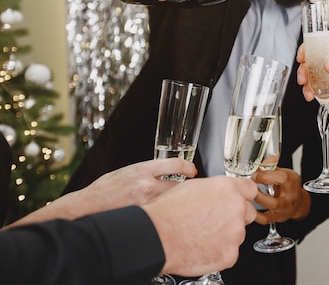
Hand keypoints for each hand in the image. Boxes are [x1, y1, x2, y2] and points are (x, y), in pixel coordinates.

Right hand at [5, 158, 197, 228]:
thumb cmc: (101, 191)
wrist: (84, 208)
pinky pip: (161, 214)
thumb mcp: (123, 173)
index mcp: (141, 170)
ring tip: (177, 204)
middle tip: (190, 190)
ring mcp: (145, 202)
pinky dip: (164, 214)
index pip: (174, 164)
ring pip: (171, 201)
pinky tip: (164, 216)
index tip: (191, 171)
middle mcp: (145, 184)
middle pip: (179, 185)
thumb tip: (161, 173)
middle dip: (186, 188)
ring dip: (176, 202)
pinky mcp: (142, 217)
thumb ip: (144, 172)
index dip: (187, 167)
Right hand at [145, 175, 256, 275]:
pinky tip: (201, 246)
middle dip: (235, 216)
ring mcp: (235, 233)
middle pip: (247, 212)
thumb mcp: (193, 187)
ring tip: (202, 234)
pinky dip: (219, 251)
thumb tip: (219, 194)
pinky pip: (229, 252)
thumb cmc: (168, 212)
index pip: (250, 190)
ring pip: (238, 233)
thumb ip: (216, 190)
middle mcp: (236, 209)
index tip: (239, 200)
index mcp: (228, 189)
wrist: (156, 236)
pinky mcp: (230, 254)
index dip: (242, 195)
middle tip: (215, 220)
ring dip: (226, 234)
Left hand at [252, 167, 310, 223]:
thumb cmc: (289, 186)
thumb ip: (270, 166)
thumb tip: (257, 162)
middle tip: (250, 187)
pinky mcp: (277, 217)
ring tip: (248, 194)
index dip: (265, 176)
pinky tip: (249, 206)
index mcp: (291, 181)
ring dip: (257, 200)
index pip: (281, 178)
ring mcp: (284, 209)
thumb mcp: (283, 171)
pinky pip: (264, 219)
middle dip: (259, 192)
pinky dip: (255, 213)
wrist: (298, 202)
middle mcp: (290, 197)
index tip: (255, 175)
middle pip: (276, 198)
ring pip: (271, 208)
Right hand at [296, 41, 328, 111]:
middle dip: (304, 74)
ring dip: (310, 90)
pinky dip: (325, 100)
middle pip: (311, 66)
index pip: (317, 47)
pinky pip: (324, 95)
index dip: (306, 51)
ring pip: (314, 82)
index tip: (301, 59)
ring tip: (311, 96)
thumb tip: (327, 65)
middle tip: (303, 81)